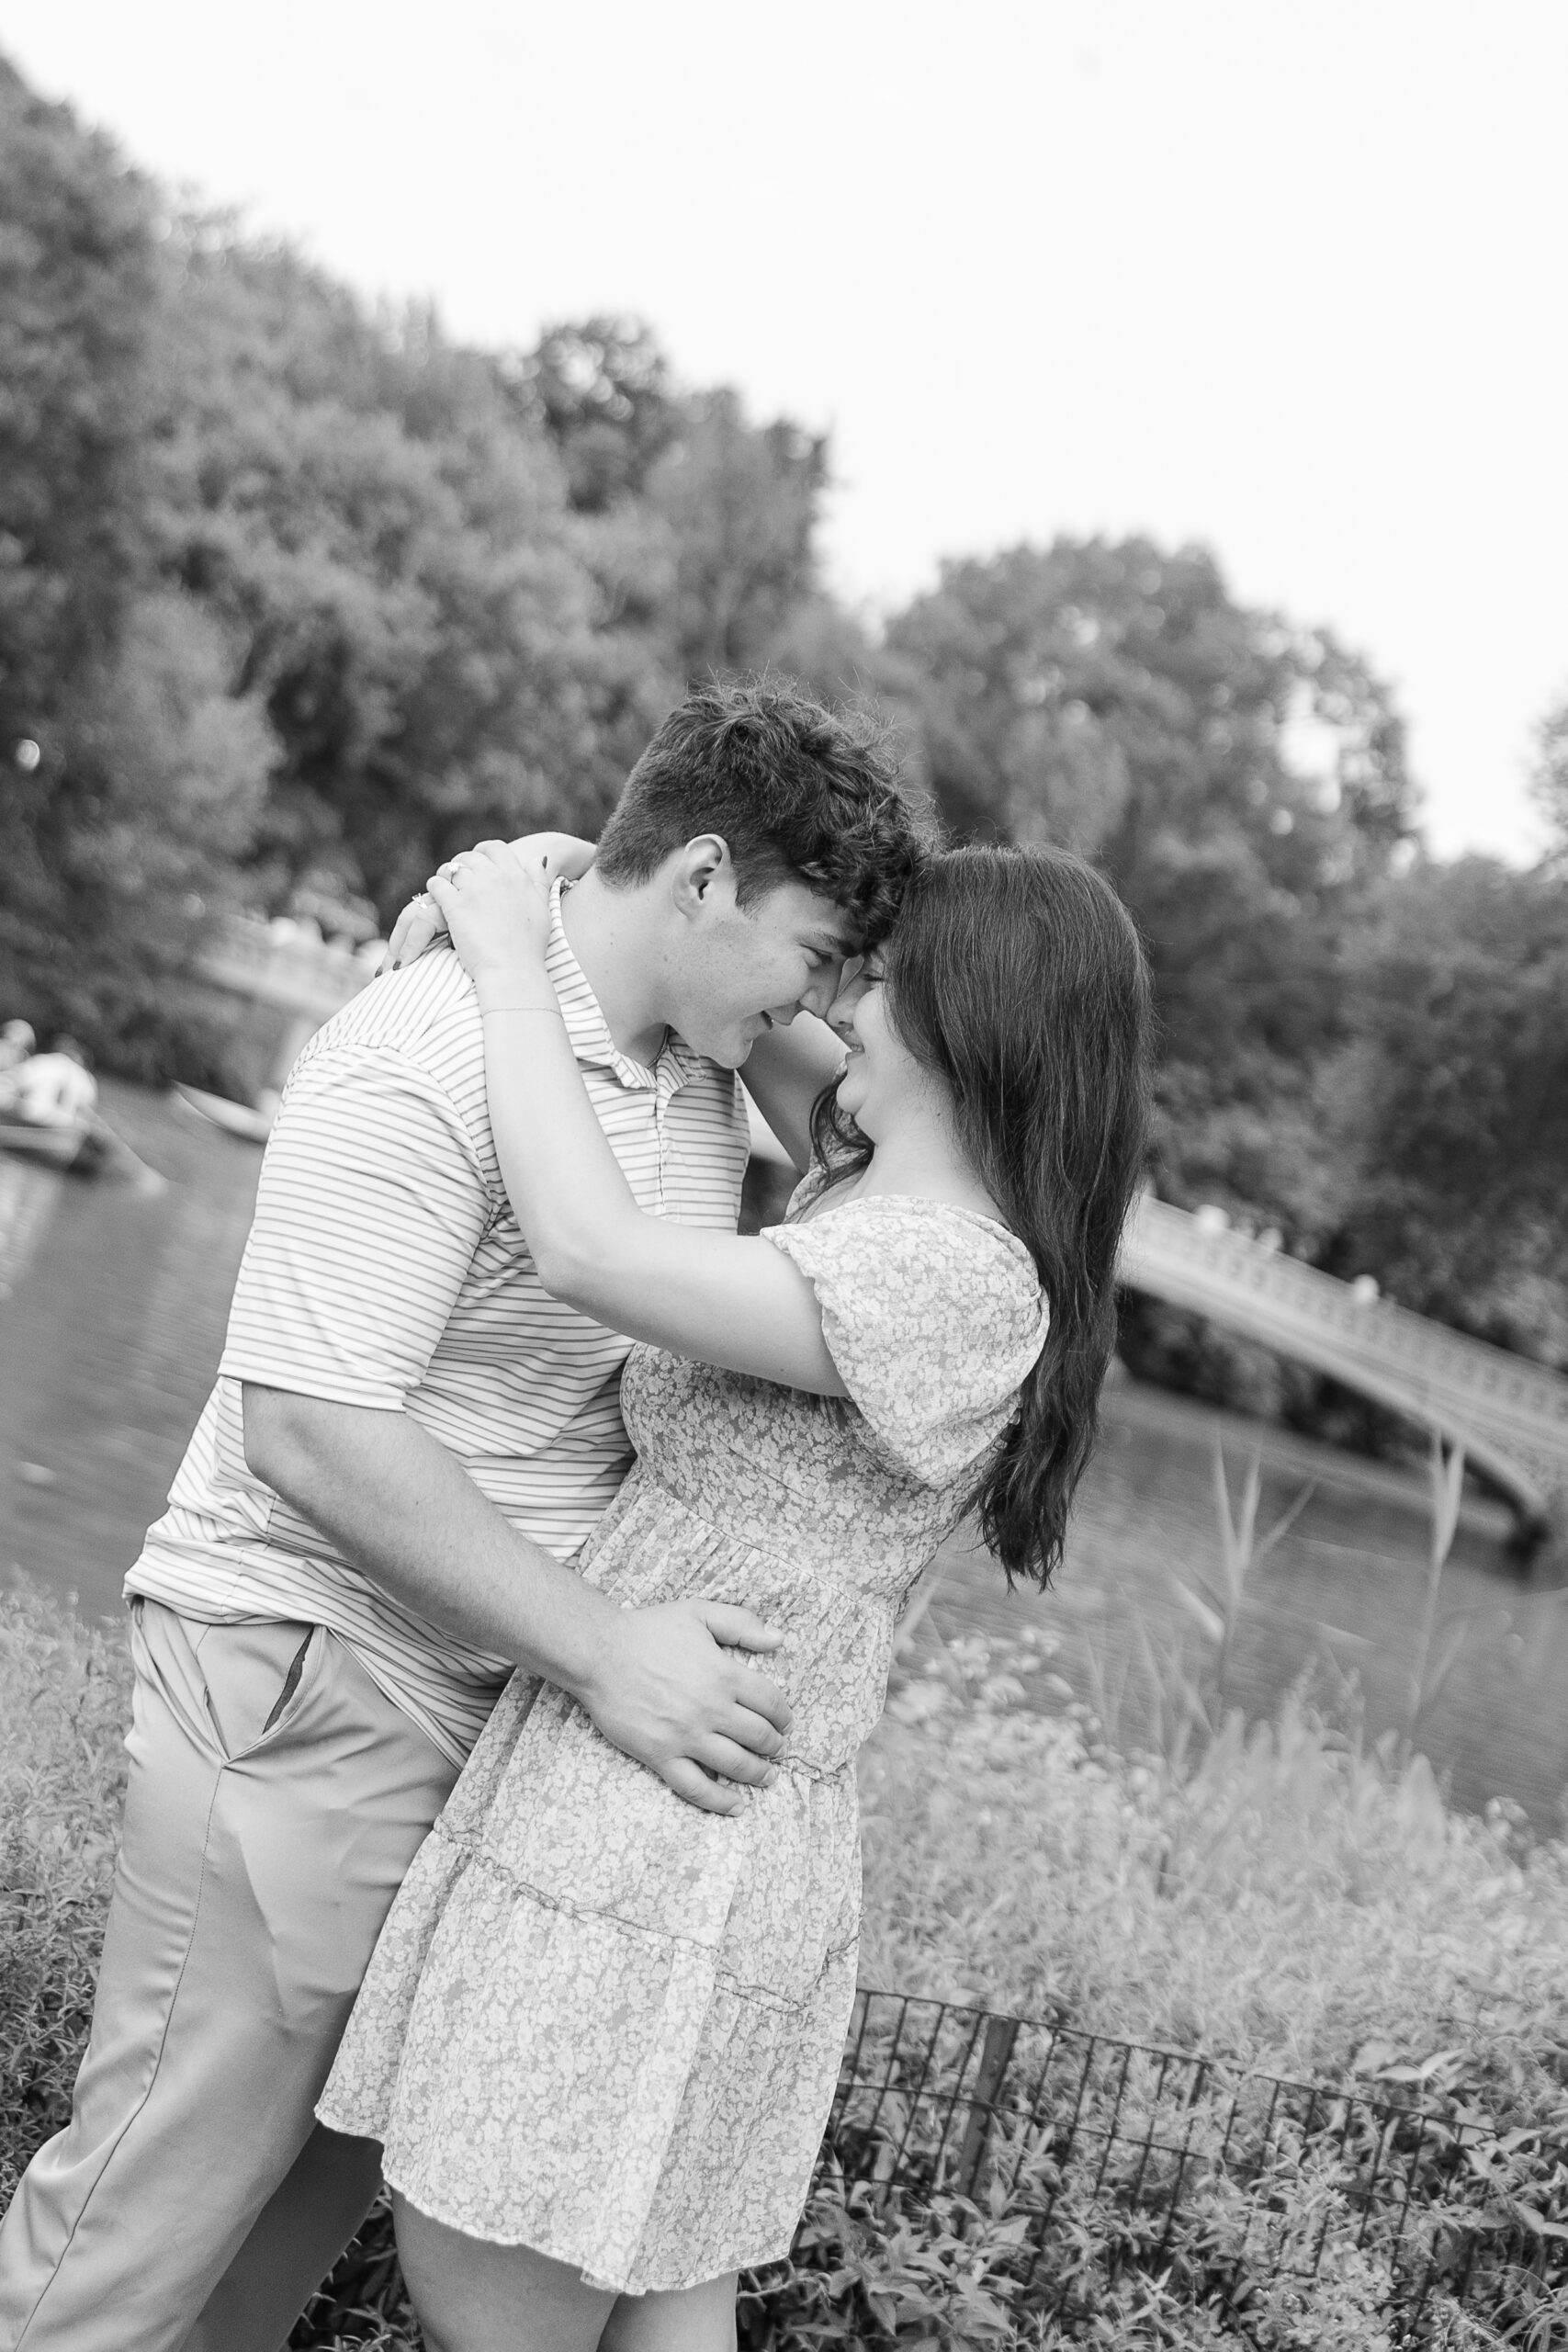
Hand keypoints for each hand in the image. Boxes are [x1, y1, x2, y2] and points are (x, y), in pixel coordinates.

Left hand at [427, 838, 555, 987]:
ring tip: (446, 888)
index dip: (483, 852)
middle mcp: (495, 878)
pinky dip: (434, 889)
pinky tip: (436, 899)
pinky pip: (436, 885)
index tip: (478, 861)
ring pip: (450, 869)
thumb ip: (538, 880)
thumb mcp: (543, 908)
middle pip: (470, 857)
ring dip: (446, 876)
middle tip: (459, 878)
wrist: (514, 970)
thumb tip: (535, 859)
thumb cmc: (531, 946)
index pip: (495, 848)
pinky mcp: (454, 906)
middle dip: (462, 864)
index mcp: (517, 876)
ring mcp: (473, 890)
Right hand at [577, 1599, 791, 1816]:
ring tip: (767, 1776)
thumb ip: (741, 1624)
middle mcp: (711, 1709)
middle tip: (777, 1748)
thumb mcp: (699, 1613)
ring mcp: (686, 1736)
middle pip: (759, 1736)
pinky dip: (720, 1801)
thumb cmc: (648, 1630)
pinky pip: (696, 1787)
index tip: (785, 1722)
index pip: (770, 1702)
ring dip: (758, 1773)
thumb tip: (779, 1639)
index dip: (783, 1715)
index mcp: (725, 1674)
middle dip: (774, 1745)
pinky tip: (736, 1806)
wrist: (598, 1653)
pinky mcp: (661, 1755)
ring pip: (736, 1765)